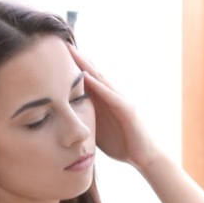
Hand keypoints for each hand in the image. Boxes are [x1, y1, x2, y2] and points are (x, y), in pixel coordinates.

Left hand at [68, 46, 160, 170]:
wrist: (146, 158)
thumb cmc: (123, 146)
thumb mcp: (98, 132)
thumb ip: (86, 122)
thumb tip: (65, 124)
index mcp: (105, 103)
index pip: (88, 81)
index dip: (74, 68)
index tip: (57, 56)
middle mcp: (113, 98)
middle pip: (93, 74)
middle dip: (78, 59)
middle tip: (62, 44)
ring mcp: (121, 102)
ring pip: (101, 80)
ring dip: (86, 66)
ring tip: (72, 52)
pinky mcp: (127, 110)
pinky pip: (110, 96)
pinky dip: (98, 86)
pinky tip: (86, 76)